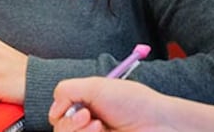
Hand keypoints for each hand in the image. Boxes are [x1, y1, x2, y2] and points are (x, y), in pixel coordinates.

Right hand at [49, 77, 179, 131]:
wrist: (159, 123)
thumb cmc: (133, 102)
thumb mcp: (97, 85)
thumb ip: (67, 90)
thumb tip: (53, 109)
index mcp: (85, 106)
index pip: (57, 115)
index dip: (61, 113)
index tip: (80, 108)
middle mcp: (87, 124)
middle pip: (59, 130)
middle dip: (70, 124)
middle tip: (88, 117)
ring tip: (99, 126)